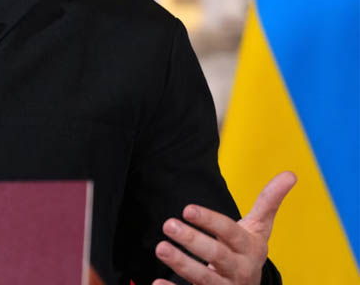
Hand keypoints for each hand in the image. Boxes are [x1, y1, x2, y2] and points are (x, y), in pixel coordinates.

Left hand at [153, 171, 295, 284]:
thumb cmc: (246, 252)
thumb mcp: (259, 229)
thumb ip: (269, 202)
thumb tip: (291, 174)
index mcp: (250, 249)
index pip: (231, 233)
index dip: (211, 221)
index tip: (187, 209)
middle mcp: (239, 270)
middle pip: (217, 256)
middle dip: (193, 240)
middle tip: (168, 225)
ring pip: (204, 278)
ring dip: (181, 264)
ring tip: (161, 248)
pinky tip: (157, 283)